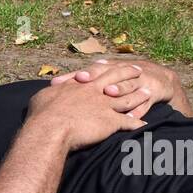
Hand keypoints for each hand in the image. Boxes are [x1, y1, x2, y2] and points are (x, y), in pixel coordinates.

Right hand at [28, 62, 148, 150]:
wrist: (51, 127)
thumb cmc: (43, 113)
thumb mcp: (43, 97)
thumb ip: (50, 93)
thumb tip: (48, 92)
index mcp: (81, 85)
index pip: (97, 74)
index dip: (107, 68)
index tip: (114, 64)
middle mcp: (95, 92)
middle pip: (117, 80)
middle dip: (129, 75)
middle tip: (139, 71)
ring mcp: (105, 106)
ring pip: (127, 99)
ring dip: (139, 97)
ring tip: (148, 93)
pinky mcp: (110, 122)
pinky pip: (128, 123)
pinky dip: (138, 123)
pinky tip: (146, 124)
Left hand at [51, 58, 184, 118]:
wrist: (161, 79)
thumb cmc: (127, 81)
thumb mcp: (107, 78)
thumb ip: (85, 84)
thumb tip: (55, 88)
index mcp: (108, 69)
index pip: (87, 71)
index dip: (73, 75)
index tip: (57, 81)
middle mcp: (122, 73)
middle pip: (105, 73)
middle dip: (94, 76)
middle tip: (81, 80)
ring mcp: (138, 82)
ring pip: (126, 85)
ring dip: (118, 88)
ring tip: (108, 92)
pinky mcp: (153, 93)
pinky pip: (145, 103)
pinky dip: (139, 110)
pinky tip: (133, 116)